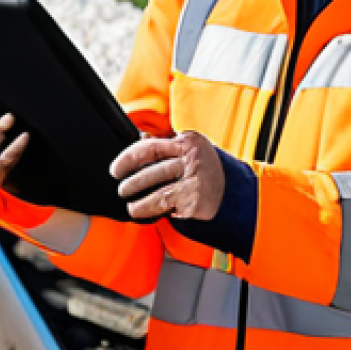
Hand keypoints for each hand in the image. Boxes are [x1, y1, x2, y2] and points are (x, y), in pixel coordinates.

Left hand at [109, 131, 224, 221]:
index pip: (150, 147)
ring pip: (159, 194)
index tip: (116, 169)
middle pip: (152, 171)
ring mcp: (195, 182)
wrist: (234, 191)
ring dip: (140, 203)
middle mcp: (192, 160)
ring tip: (131, 208)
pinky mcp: (195, 202)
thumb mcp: (190, 147)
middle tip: (121, 190)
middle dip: (132, 183)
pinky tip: (151, 213)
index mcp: (188, 141)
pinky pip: (169, 207)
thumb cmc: (205, 167)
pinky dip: (157, 211)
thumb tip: (140, 136)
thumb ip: (165, 143)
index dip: (128, 158)